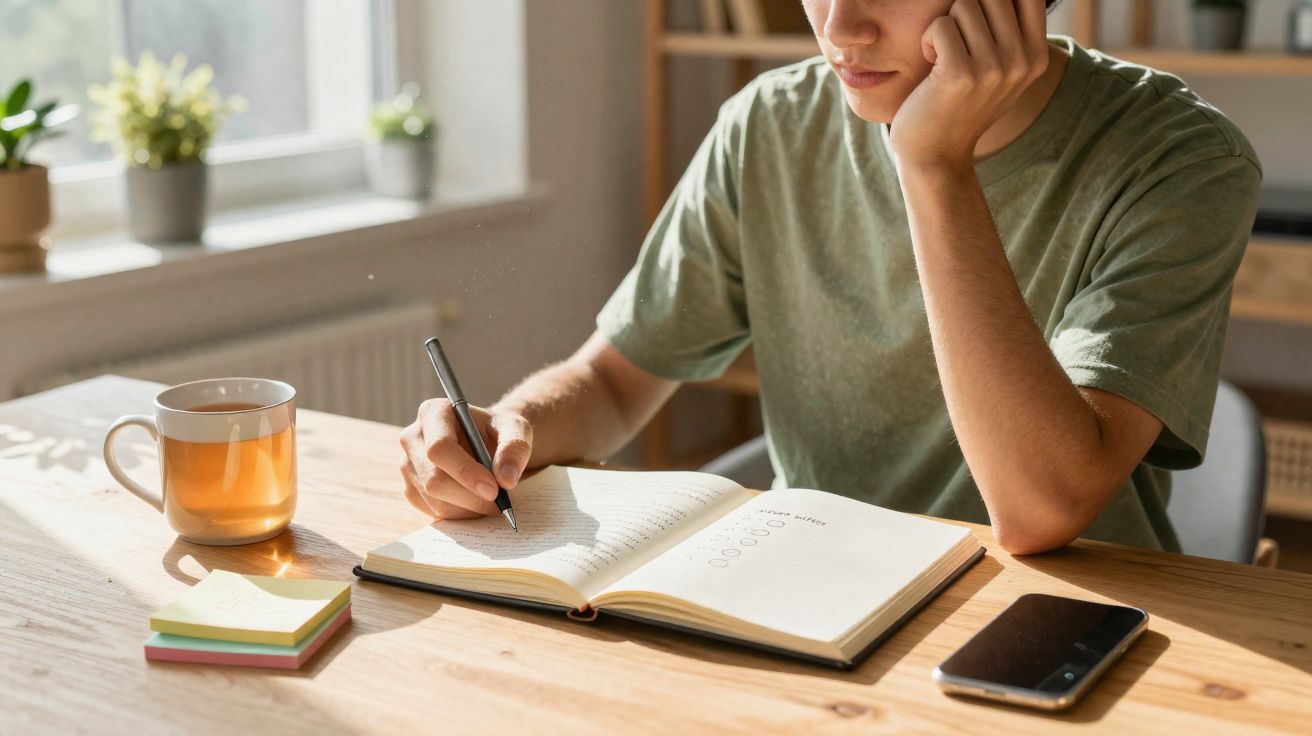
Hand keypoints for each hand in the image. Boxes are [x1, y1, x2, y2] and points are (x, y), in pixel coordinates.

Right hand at [398, 398, 533, 519]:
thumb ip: (515, 448)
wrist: (486, 442)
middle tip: (499, 502)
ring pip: (434, 499)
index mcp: (433, 413)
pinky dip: (460, 514)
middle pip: (434, 479)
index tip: (493, 489)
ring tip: (492, 501)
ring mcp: (408, 465)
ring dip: (468, 508)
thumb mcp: (515, 429)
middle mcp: (413, 437)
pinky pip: (433, 511)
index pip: (440, 447)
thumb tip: (506, 479)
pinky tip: (476, 503)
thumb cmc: (497, 431)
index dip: (465, 472)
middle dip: (470, 497)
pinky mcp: (411, 488)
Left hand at [888, 0, 1048, 166]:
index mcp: (1036, 57)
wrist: (936, 155)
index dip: (996, 1)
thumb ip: (1011, 33)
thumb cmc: (960, 106)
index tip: (978, 23)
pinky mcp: (960, 74)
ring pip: (964, 5)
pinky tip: (930, 64)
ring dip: (944, 27)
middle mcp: (1022, 61)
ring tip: (943, 56)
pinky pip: (941, 25)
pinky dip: (928, 40)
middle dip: (965, 11)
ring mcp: (994, 69)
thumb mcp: (1001, 72)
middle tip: (956, 43)